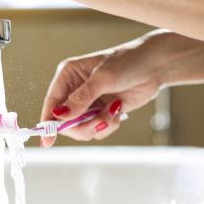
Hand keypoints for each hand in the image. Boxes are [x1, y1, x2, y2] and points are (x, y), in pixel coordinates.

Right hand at [40, 31, 170, 146]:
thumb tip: (59, 115)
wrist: (155, 66)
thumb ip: (81, 99)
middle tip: (99, 121)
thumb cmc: (128, 62)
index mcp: (68, 76)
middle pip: (65, 122)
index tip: (47, 141)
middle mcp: (74, 90)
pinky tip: (118, 110)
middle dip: (82, 125)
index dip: (48, 123)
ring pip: (82, 129)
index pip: (52, 103)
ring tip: (114, 110)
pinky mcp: (101, 111)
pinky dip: (109, 124)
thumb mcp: (103, 79)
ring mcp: (88, 103)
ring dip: (99, 125)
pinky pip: (97, 129)